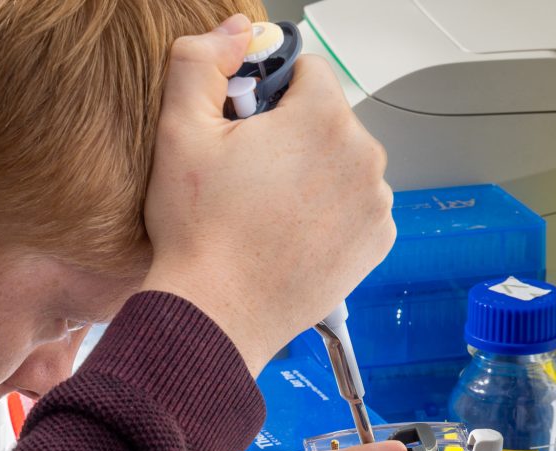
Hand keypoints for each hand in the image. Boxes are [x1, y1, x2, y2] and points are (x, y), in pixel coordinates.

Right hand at [142, 15, 394, 375]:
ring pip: (342, 162)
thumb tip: (236, 30)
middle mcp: (363, 155)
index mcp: (322, 117)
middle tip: (247, 178)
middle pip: (327, 118)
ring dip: (313, 175)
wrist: (215, 315)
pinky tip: (290, 234)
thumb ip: (199, 61)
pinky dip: (330, 213)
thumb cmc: (199, 232)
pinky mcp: (377, 243)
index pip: (307, 70)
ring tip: (266, 213)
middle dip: (292, 136)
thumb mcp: (179, 131)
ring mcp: (375, 203)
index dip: (268, 95)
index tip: (244, 129)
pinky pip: (355, 206)